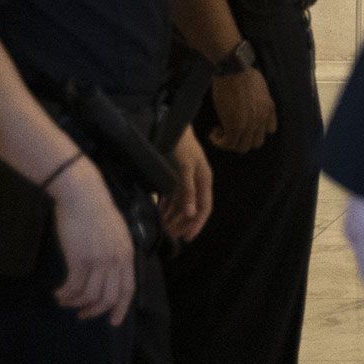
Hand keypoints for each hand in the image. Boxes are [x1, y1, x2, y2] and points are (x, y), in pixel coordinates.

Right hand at [49, 159, 135, 323]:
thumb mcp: (117, 234)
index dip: (121, 308)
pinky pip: (73, 287)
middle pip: (108, 297)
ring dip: (75, 303)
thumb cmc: (97, 212)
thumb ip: (116, 254)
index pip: (129, 288)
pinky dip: (65, 294)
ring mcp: (98, 260)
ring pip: (89, 295)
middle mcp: (115, 260)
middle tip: (82, 315)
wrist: (83, 196)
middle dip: (95, 311)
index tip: (113, 322)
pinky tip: (58, 293)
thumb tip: (110, 274)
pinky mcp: (79, 259)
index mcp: (127, 254)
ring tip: (65, 301)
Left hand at [163, 128, 213, 243]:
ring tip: (162, 229)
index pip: (205, 207)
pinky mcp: (176, 177)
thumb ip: (188, 190)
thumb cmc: (181, 146)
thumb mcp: (185, 168)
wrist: (171, 126)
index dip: (197, 223)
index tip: (188, 238)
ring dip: (173, 217)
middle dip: (182, 223)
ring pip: (182, 204)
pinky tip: (159, 215)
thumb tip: (192, 213)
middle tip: (170, 237)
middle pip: (192, 209)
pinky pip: (173, 197)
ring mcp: (186, 180)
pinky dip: (167, 207)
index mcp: (204, 180)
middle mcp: (197, 183)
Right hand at [211, 66, 276, 153]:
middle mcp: (262, 119)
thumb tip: (249, 102)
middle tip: (230, 129)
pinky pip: (228, 144)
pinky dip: (219, 141)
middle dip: (242, 139)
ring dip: (229, 142)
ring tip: (220, 130)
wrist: (234, 70)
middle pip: (256, 143)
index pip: (270, 130)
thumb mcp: (260, 87)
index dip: (256, 130)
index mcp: (269, 108)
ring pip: (242, 147)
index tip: (244, 124)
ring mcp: (250, 124)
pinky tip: (214, 131)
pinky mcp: (235, 126)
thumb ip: (259, 99)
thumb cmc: (243, 73)